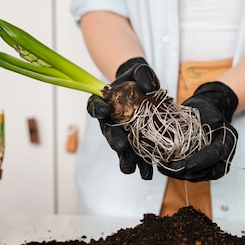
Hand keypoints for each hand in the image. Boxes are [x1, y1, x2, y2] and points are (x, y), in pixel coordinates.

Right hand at [87, 57, 158, 179]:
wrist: (145, 87)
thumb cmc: (137, 77)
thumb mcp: (140, 71)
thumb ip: (143, 75)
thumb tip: (148, 87)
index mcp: (103, 102)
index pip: (95, 106)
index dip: (98, 109)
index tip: (104, 111)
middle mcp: (109, 121)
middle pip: (108, 132)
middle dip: (114, 140)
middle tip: (120, 146)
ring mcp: (121, 133)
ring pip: (120, 148)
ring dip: (126, 159)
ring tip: (132, 169)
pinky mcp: (134, 142)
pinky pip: (136, 154)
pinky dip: (142, 164)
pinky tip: (147, 173)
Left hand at [158, 81, 238, 180]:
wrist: (205, 111)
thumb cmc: (207, 111)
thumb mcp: (210, 111)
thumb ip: (212, 121)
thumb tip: (209, 128)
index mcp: (228, 143)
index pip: (215, 156)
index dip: (201, 162)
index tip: (187, 164)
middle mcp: (222, 157)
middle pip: (207, 172)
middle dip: (187, 172)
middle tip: (170, 167)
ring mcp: (212, 164)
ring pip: (198, 176)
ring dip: (180, 174)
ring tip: (165, 168)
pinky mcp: (201, 167)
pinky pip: (192, 174)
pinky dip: (178, 173)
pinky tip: (165, 168)